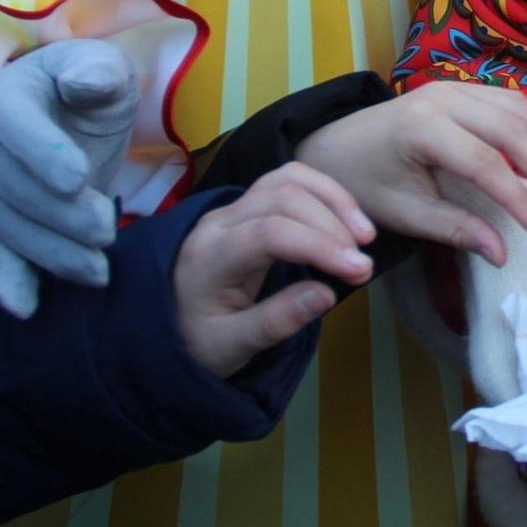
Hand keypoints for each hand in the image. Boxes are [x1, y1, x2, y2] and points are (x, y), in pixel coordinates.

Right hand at [0, 38, 139, 318]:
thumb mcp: (103, 65)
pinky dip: (11, 281)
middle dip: (62, 215)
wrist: (74, 108)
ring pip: (14, 227)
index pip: (18, 125)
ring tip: (98, 271)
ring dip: (53, 253)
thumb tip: (87, 81)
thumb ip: (96, 71)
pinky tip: (24, 309)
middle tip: (107, 229)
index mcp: (11, 96)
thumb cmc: (91, 82)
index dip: (45, 152)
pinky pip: (3, 252)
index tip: (79, 178)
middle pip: (17, 187)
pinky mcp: (11, 218)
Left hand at [172, 163, 376, 378]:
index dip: (319, 246)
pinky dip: (323, 193)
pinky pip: (287, 180)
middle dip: (331, 225)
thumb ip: (274, 322)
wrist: (163, 323)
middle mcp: (218, 222)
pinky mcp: (247, 205)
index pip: (269, 233)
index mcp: (209, 258)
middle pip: (281, 198)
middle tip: (363, 265)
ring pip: (286, 179)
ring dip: (332, 200)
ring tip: (364, 235)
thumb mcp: (229, 347)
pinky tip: (345, 219)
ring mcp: (232, 207)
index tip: (358, 271)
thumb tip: (326, 294)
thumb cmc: (197, 338)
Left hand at [295, 82, 526, 265]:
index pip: (485, 162)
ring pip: (519, 110)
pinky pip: (511, 102)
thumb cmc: (366, 184)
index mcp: (421, 127)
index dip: (518, 197)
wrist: (334, 148)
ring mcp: (454, 87)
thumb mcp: (406, 214)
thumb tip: (502, 254)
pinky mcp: (462, 88)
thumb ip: (456, 230)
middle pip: (512, 128)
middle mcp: (443, 97)